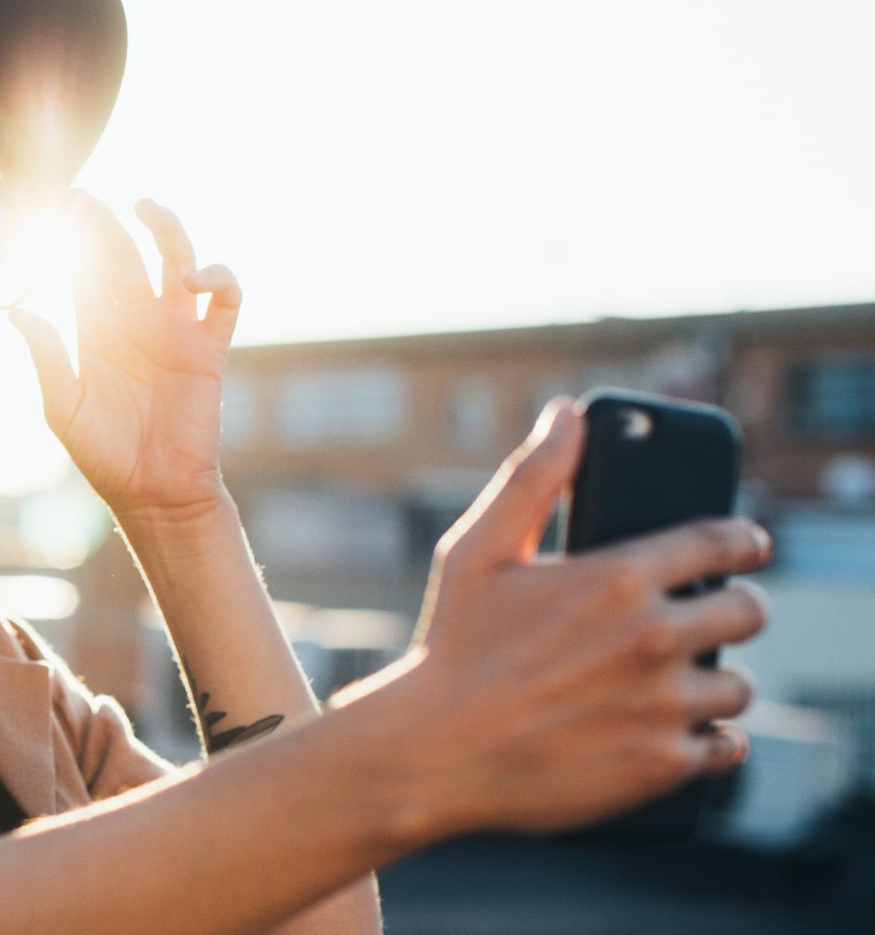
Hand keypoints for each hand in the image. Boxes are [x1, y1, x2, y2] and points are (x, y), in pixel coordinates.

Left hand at [8, 192, 241, 518]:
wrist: (152, 492)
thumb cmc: (104, 454)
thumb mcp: (63, 406)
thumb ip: (46, 357)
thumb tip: (15, 310)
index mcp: (97, 330)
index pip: (84, 269)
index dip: (73, 237)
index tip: (52, 206)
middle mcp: (137, 320)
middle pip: (124, 255)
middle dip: (105, 222)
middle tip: (82, 195)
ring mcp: (175, 329)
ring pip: (177, 260)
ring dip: (167, 229)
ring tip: (146, 207)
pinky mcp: (209, 347)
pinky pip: (223, 301)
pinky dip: (218, 278)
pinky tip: (192, 278)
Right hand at [341, 399, 771, 836]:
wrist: (430, 753)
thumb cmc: (450, 647)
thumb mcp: (476, 551)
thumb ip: (531, 478)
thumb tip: (567, 413)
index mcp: (618, 578)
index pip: (722, 542)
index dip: (744, 540)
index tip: (749, 546)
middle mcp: (653, 639)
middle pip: (748, 612)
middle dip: (734, 608)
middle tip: (712, 615)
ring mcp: (662, 706)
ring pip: (739, 687)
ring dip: (716, 681)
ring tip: (682, 679)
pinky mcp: (660, 764)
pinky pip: (727, 747)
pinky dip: (710, 740)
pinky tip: (678, 730)